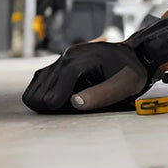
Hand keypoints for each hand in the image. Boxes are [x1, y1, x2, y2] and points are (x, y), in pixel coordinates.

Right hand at [22, 42, 152, 113]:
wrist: (132, 57)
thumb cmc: (130, 72)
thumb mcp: (123, 85)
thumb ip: (100, 95)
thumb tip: (74, 103)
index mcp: (79, 60)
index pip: (55, 89)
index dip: (60, 105)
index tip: (71, 110)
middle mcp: (66, 57)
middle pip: (41, 92)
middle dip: (55, 106)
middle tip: (78, 106)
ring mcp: (60, 61)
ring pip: (34, 90)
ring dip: (48, 102)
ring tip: (72, 102)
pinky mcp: (57, 67)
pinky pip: (38, 86)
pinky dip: (46, 96)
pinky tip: (66, 97)